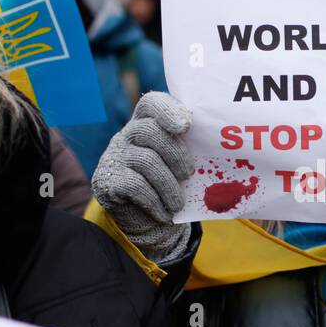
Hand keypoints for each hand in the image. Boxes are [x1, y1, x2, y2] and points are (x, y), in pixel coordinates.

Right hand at [91, 91, 195, 264]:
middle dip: (176, 154)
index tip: (186, 126)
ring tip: (178, 203)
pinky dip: (155, 201)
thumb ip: (192, 151)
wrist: (147, 222)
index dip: (168, 110)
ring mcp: (115, 156)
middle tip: (188, 175)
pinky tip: (164, 213)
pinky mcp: (107, 180)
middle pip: (149, 130)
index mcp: (148, 124)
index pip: (152, 104)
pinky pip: (135, 185)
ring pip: (145, 160)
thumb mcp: (182, 165)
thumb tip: (219, 149)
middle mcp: (127, 135)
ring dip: (168, 185)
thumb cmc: (171, 187)